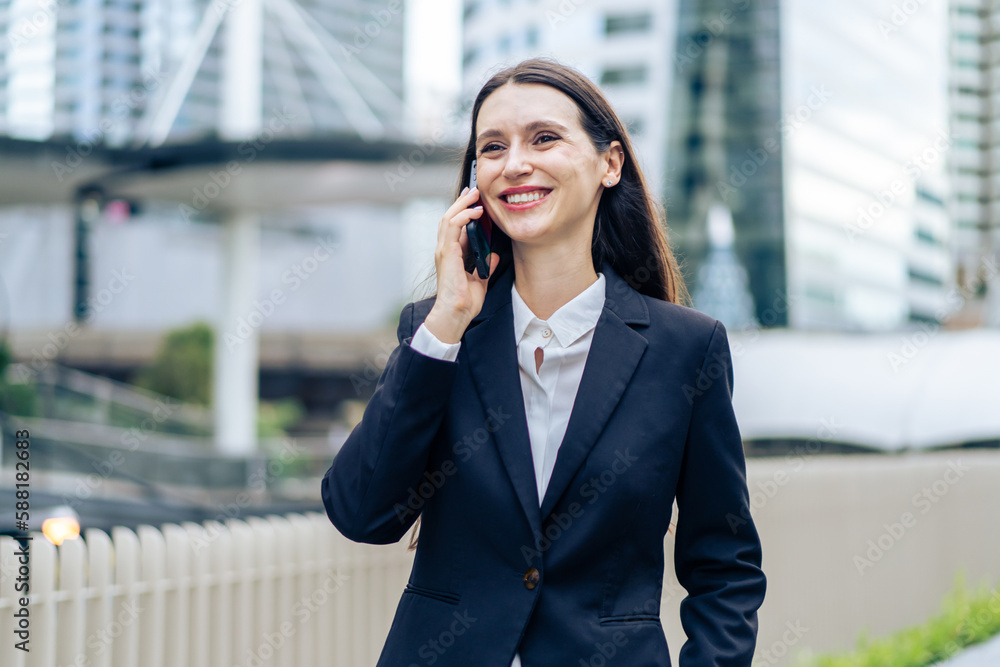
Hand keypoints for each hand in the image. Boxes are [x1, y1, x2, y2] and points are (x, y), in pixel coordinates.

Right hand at [424, 186, 499, 343]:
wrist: (456, 313)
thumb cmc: (465, 302)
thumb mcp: (480, 280)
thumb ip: (485, 266)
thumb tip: (493, 255)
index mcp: (451, 255)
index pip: (454, 227)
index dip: (463, 211)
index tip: (474, 201)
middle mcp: (444, 250)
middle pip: (449, 217)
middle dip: (461, 202)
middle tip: (474, 190)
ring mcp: (444, 250)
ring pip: (448, 218)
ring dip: (462, 204)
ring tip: (475, 195)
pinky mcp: (447, 253)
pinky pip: (452, 226)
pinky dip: (464, 215)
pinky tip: (476, 211)